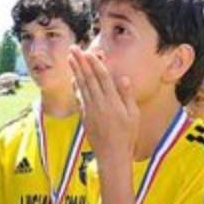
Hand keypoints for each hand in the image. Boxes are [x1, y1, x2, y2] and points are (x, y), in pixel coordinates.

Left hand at [69, 48, 138, 162]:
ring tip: (70, 58)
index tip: (89, 52)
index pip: (103, 78)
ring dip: (75, 70)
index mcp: (113, 102)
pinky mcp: (85, 116)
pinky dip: (76, 86)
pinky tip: (73, 78)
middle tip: (73, 48)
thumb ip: (127, 96)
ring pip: (81, 86)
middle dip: (80, 62)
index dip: (95, 64)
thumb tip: (123, 78)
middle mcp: (99, 104)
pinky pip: (79, 97)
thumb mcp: (133, 115)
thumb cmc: (127, 136)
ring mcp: (90, 110)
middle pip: (88, 79)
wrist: (112, 155)